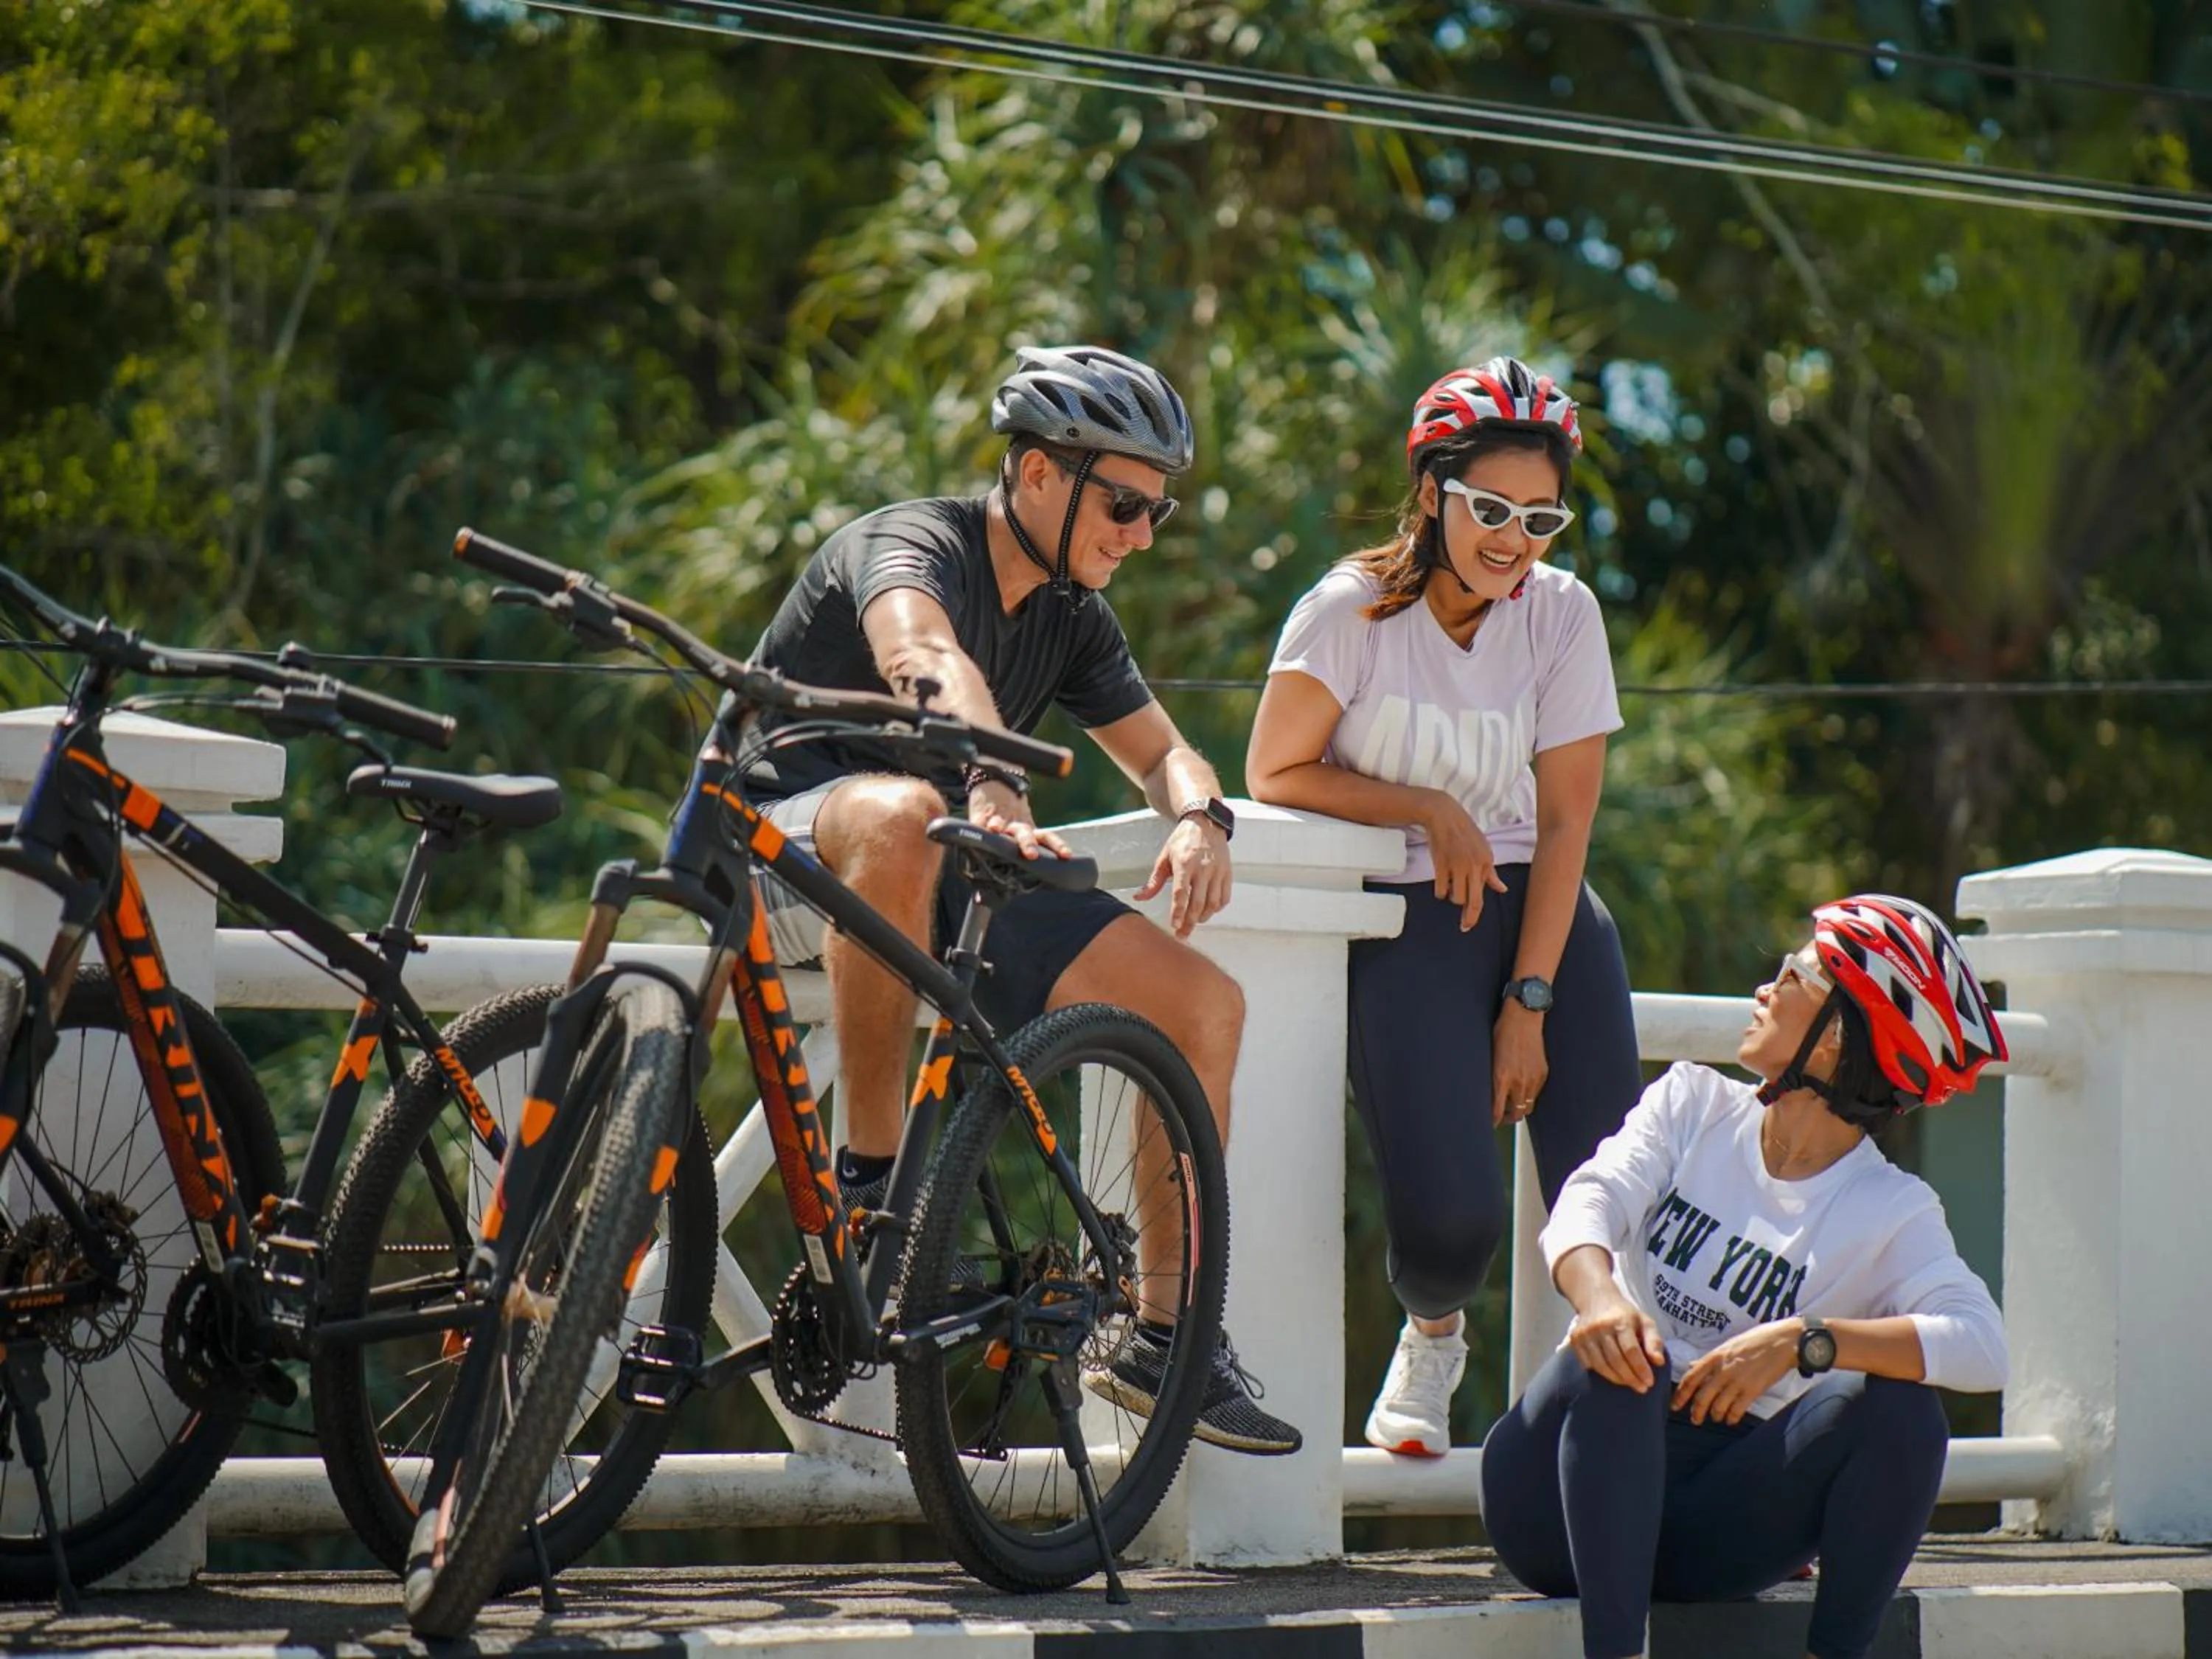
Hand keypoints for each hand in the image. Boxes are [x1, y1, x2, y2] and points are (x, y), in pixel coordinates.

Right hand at [967, 781, 1071, 859]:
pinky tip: (982, 827)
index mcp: (1029, 829)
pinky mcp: (981, 818)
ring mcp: (998, 821)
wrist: (997, 782)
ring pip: (1000, 825)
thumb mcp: (1024, 825)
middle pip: (1025, 834)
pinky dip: (981, 825)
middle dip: (1028, 844)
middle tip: (1031, 855)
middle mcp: (1015, 826)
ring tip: (996, 829)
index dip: (1057, 845)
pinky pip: (980, 823)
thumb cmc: (1012, 813)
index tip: (1066, 855)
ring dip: (1000, 828)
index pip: (1046, 837)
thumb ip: (1030, 844)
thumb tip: (1043, 872)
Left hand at [1133, 815, 1231, 937]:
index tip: (1174, 925)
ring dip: (1203, 917)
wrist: (1205, 823)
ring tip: (1193, 922)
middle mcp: (1203, 868)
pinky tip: (1208, 911)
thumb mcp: (1164, 858)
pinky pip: (1224, 897)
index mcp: (1185, 864)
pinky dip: (1216, 908)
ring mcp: (1217, 871)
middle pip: (1198, 903)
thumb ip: (1154, 881)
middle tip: (1182, 934)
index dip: (1178, 912)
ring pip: (1213, 903)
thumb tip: (1139, 897)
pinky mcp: (1227, 872)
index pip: (1181, 894)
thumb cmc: (1183, 840)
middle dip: (1189, 922)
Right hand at [1419, 791, 1507, 930]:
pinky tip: (1441, 883)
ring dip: (1452, 896)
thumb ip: (1491, 873)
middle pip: (1471, 901)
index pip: (1482, 896)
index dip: (1474, 914)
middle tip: (1464, 926)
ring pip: (1456, 897)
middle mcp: (1474, 866)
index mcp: (1486, 863)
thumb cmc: (1465, 832)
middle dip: (1468, 917)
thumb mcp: (1484, 850)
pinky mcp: (1441, 864)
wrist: (1444, 815)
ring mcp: (1457, 866)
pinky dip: (1440, 891)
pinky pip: (1440, 890)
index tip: (1468, 925)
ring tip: (1451, 886)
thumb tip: (1502, 889)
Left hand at [1492, 1002, 1548, 1127]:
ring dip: (1520, 1108)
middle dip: (1508, 1118)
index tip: (1490, 1123)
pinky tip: (1522, 1087)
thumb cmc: (1503, 1032)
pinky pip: (1536, 1093)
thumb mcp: (1490, 1057)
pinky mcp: (1543, 1073)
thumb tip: (1490, 1094)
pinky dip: (1529, 1094)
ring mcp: (1533, 1078)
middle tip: (1502, 1116)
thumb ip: (1492, 1078)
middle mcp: (1519, 1082)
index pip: (1497, 1110)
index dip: (1493, 1121)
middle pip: (1516, 1114)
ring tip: (1512, 1104)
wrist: (1524, 1018)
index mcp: (1501, 1078)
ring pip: (1528, 1106)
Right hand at [1567, 1288, 1667, 1392]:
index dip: (1641, 1369)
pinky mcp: (1575, 1341)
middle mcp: (1600, 1327)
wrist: (1596, 1299)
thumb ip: (1654, 1341)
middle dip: (1631, 1378)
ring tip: (1629, 1383)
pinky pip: (1588, 1365)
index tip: (1649, 1382)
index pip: (1631, 1351)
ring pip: (1601, 1366)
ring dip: (1617, 1379)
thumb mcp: (1644, 1321)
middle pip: (1616, 1361)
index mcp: (1621, 1321)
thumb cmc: (1625, 1314)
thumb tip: (1659, 1362)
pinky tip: (1612, 1374)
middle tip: (1642, 1388)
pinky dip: (1602, 1373)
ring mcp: (1585, 1335)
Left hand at [1671, 1320, 1802, 1425]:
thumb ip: (1710, 1359)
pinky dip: (1731, 1418)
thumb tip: (1692, 1365)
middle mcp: (1723, 1370)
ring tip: (1717, 1418)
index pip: (1690, 1378)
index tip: (1675, 1406)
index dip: (1680, 1395)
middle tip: (1696, 1420)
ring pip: (1718, 1406)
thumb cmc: (1756, 1340)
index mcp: (1715, 1356)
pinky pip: (1736, 1410)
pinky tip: (1731, 1419)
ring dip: (1715, 1416)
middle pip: (1702, 1397)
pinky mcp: (1753, 1390)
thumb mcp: (1728, 1345)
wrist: (1784, 1341)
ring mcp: (1738, 1381)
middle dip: (1696, 1412)